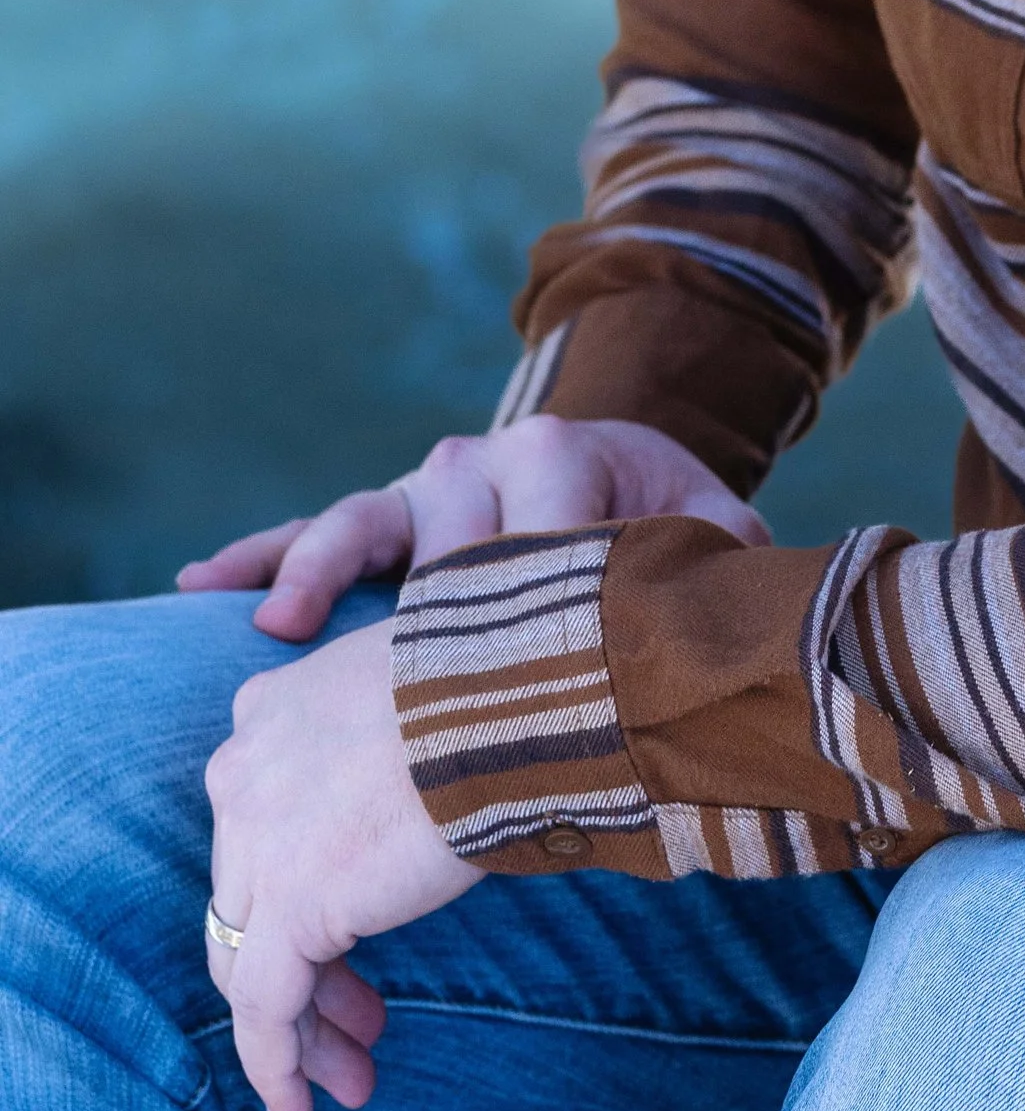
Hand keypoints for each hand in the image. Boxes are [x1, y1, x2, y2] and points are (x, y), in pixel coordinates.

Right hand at [177, 413, 769, 640]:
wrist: (618, 467)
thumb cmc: (664, 518)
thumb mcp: (708, 523)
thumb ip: (724, 551)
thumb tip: (738, 584)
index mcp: (565, 459)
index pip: (544, 515)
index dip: (537, 579)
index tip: (528, 650)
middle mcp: (480, 462)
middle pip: (439, 516)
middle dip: (420, 586)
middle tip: (399, 652)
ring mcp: (419, 491)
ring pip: (358, 520)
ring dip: (312, 569)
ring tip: (275, 626)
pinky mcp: (378, 522)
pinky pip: (305, 534)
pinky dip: (258, 558)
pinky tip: (201, 586)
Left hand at [204, 616, 474, 1110]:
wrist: (508, 689)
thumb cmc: (494, 680)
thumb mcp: (414, 694)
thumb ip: (385, 741)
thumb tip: (427, 787)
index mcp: (269, 713)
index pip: (263, 823)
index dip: (303, 885)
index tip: (354, 929)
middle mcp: (243, 776)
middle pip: (252, 898)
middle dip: (308, 967)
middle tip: (362, 1019)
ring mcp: (257, 844)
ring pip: (250, 961)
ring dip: (299, 1030)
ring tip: (350, 1079)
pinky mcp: (289, 906)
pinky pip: (263, 1009)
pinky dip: (278, 1065)